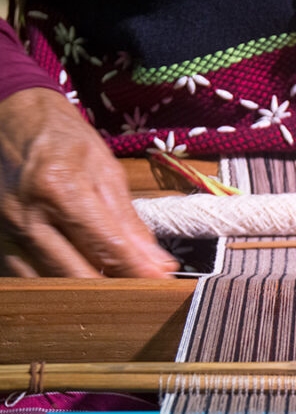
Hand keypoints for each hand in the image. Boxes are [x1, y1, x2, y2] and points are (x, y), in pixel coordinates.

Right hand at [0, 88, 177, 276]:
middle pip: (77, 275)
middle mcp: (28, 216)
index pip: (106, 247)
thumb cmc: (63, 140)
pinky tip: (83, 281)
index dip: (138, 271)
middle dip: (115, 290)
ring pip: (51, 284)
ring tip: (117, 288)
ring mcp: (6, 232)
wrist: (11, 120)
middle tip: (143, 293)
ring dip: (87, 293)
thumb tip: (157, 263)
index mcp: (59, 189)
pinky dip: (59, 285)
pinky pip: (29, 278)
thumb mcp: (105, 171)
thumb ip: (130, 222)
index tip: (162, 285)